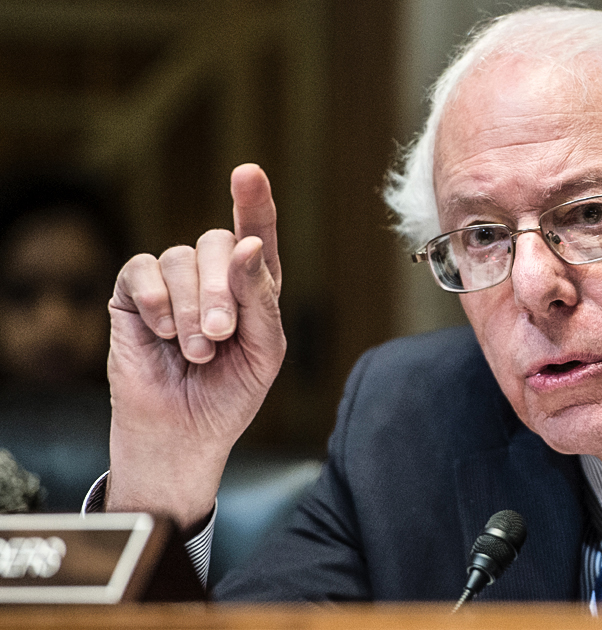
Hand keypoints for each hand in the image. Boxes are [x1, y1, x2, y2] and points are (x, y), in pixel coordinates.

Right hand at [106, 164, 285, 529]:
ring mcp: (171, 282)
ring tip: (196, 351)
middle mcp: (212, 275)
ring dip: (190, 309)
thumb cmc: (230, 393)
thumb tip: (247, 245)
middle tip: (220, 335)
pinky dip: (155, 299)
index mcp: (253, 284)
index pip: (257, 232)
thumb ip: (261, 298)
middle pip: (217, 241)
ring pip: (180, 258)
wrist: (184, 432)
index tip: (248, 173)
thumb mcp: (264, 349)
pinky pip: (141, 270)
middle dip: (221, 290)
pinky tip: (160, 332)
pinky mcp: (132, 295)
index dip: (254, 201)